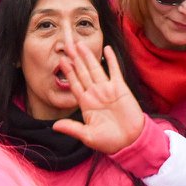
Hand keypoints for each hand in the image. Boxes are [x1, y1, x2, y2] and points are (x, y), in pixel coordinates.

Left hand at [50, 41, 146, 156]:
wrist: (131, 141)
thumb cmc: (109, 141)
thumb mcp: (88, 136)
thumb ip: (72, 128)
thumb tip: (54, 126)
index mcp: (86, 103)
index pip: (75, 84)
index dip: (68, 72)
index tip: (61, 61)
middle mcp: (95, 93)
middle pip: (83, 72)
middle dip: (75, 59)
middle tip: (68, 45)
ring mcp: (107, 89)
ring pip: (95, 69)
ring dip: (88, 56)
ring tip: (81, 44)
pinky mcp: (120, 88)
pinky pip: (114, 71)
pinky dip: (111, 60)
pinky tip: (107, 49)